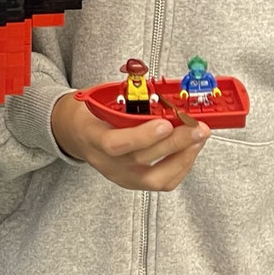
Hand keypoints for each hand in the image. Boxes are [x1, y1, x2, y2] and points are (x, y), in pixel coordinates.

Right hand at [51, 91, 208, 191]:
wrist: (75, 133)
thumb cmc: (90, 113)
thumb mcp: (100, 98)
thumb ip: (129, 97)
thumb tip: (163, 92)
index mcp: (92, 136)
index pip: (116, 144)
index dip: (143, 136)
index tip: (166, 124)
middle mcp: (106, 162)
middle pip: (142, 160)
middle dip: (176, 143)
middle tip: (197, 128)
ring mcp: (120, 175)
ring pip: (156, 178)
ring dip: (184, 158)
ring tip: (198, 138)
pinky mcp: (134, 182)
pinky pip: (162, 182)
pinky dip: (181, 166)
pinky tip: (190, 150)